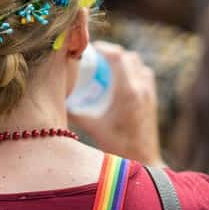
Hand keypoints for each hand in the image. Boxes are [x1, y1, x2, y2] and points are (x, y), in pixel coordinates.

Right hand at [69, 41, 164, 165]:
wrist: (143, 160)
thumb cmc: (117, 146)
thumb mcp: (92, 127)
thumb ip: (74, 113)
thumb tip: (56, 101)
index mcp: (127, 92)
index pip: (118, 57)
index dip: (103, 48)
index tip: (90, 50)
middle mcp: (141, 88)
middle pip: (128, 57)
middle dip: (112, 54)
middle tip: (95, 58)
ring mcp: (149, 93)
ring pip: (138, 64)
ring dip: (123, 61)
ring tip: (107, 68)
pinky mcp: (152, 99)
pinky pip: (144, 74)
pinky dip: (132, 71)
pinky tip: (119, 82)